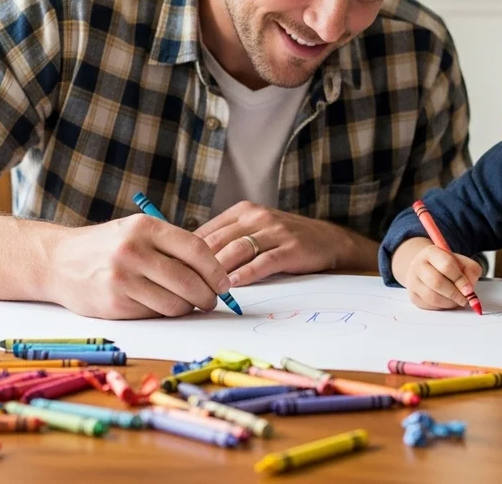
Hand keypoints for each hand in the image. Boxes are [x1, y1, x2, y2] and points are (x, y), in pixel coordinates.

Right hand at [44, 213, 230, 319]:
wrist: (57, 262)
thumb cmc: (106, 247)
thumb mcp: (136, 232)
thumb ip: (171, 247)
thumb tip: (214, 272)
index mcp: (144, 227)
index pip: (196, 250)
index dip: (216, 270)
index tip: (224, 283)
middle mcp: (133, 251)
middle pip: (189, 281)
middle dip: (207, 295)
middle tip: (211, 300)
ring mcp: (122, 279)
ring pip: (175, 303)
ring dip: (186, 308)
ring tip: (185, 303)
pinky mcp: (113, 305)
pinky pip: (154, 315)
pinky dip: (163, 313)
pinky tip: (157, 305)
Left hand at [196, 201, 376, 286]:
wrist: (328, 240)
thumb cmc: (285, 239)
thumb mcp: (255, 230)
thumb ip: (227, 240)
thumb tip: (189, 260)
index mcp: (242, 211)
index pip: (207, 232)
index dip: (187, 253)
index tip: (173, 272)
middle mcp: (256, 216)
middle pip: (218, 241)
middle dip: (197, 265)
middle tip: (181, 286)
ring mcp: (274, 231)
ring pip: (237, 250)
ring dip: (217, 271)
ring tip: (203, 289)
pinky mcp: (290, 247)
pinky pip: (262, 262)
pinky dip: (245, 274)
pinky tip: (233, 286)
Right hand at [392, 239, 482, 310]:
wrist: (425, 268)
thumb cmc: (445, 265)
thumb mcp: (460, 261)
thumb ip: (470, 270)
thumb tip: (469, 289)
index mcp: (431, 252)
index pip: (446, 265)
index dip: (460, 280)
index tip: (469, 290)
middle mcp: (418, 265)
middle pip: (437, 282)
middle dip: (455, 294)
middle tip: (465, 299)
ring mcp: (413, 281)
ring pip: (432, 297)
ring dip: (449, 302)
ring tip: (457, 300)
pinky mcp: (413, 296)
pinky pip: (429, 305)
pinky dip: (442, 307)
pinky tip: (448, 302)